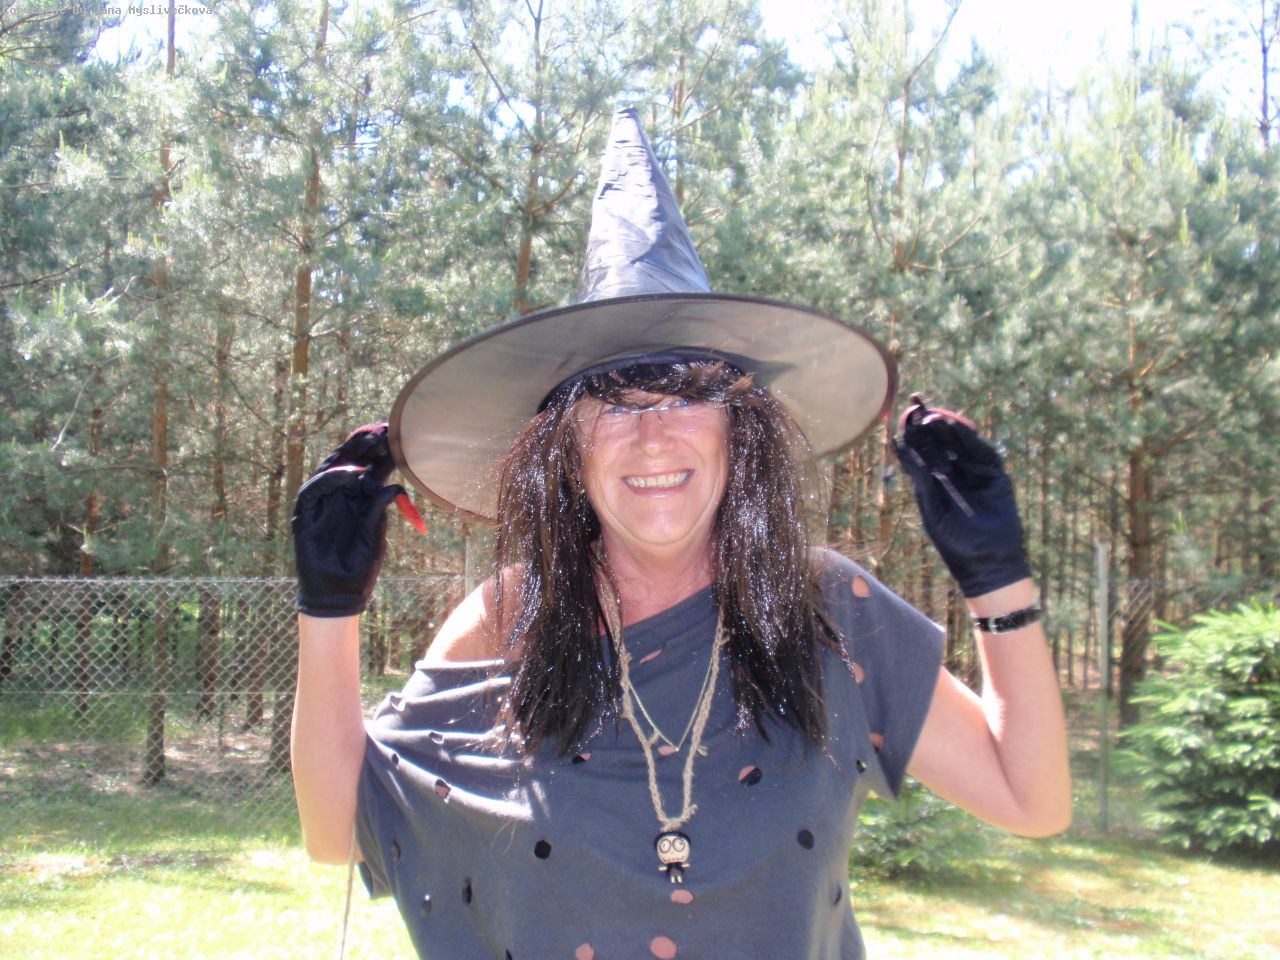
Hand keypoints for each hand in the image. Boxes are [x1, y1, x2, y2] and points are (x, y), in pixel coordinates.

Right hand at [291, 423, 404, 616]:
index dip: (379, 451)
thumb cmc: (359, 565)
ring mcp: (321, 503)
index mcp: (358, 498)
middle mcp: (339, 496)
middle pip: (348, 462)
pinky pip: (314, 490)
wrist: (338, 593)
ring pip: (330, 470)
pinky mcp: (304, 514)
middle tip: (382, 431)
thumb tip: (392, 485)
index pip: (368, 466)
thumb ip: (378, 507)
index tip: (395, 435)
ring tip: (369, 444)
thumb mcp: (374, 531)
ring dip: (349, 456)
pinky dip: (331, 480)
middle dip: (363, 445)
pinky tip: (350, 475)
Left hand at [893, 394, 1029, 597]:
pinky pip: (980, 450)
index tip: (905, 415)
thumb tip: (898, 446)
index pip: (922, 449)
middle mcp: (953, 472)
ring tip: (933, 415)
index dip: (914, 432)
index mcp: (934, 481)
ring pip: (959, 441)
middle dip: (928, 423)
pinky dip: (968, 437)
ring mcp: (974, 471)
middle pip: (939, 440)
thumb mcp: (931, 506)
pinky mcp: (994, 473)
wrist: (987, 562)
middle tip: (917, 404)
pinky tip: (954, 425)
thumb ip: (920, 476)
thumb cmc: (954, 540)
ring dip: (946, 427)